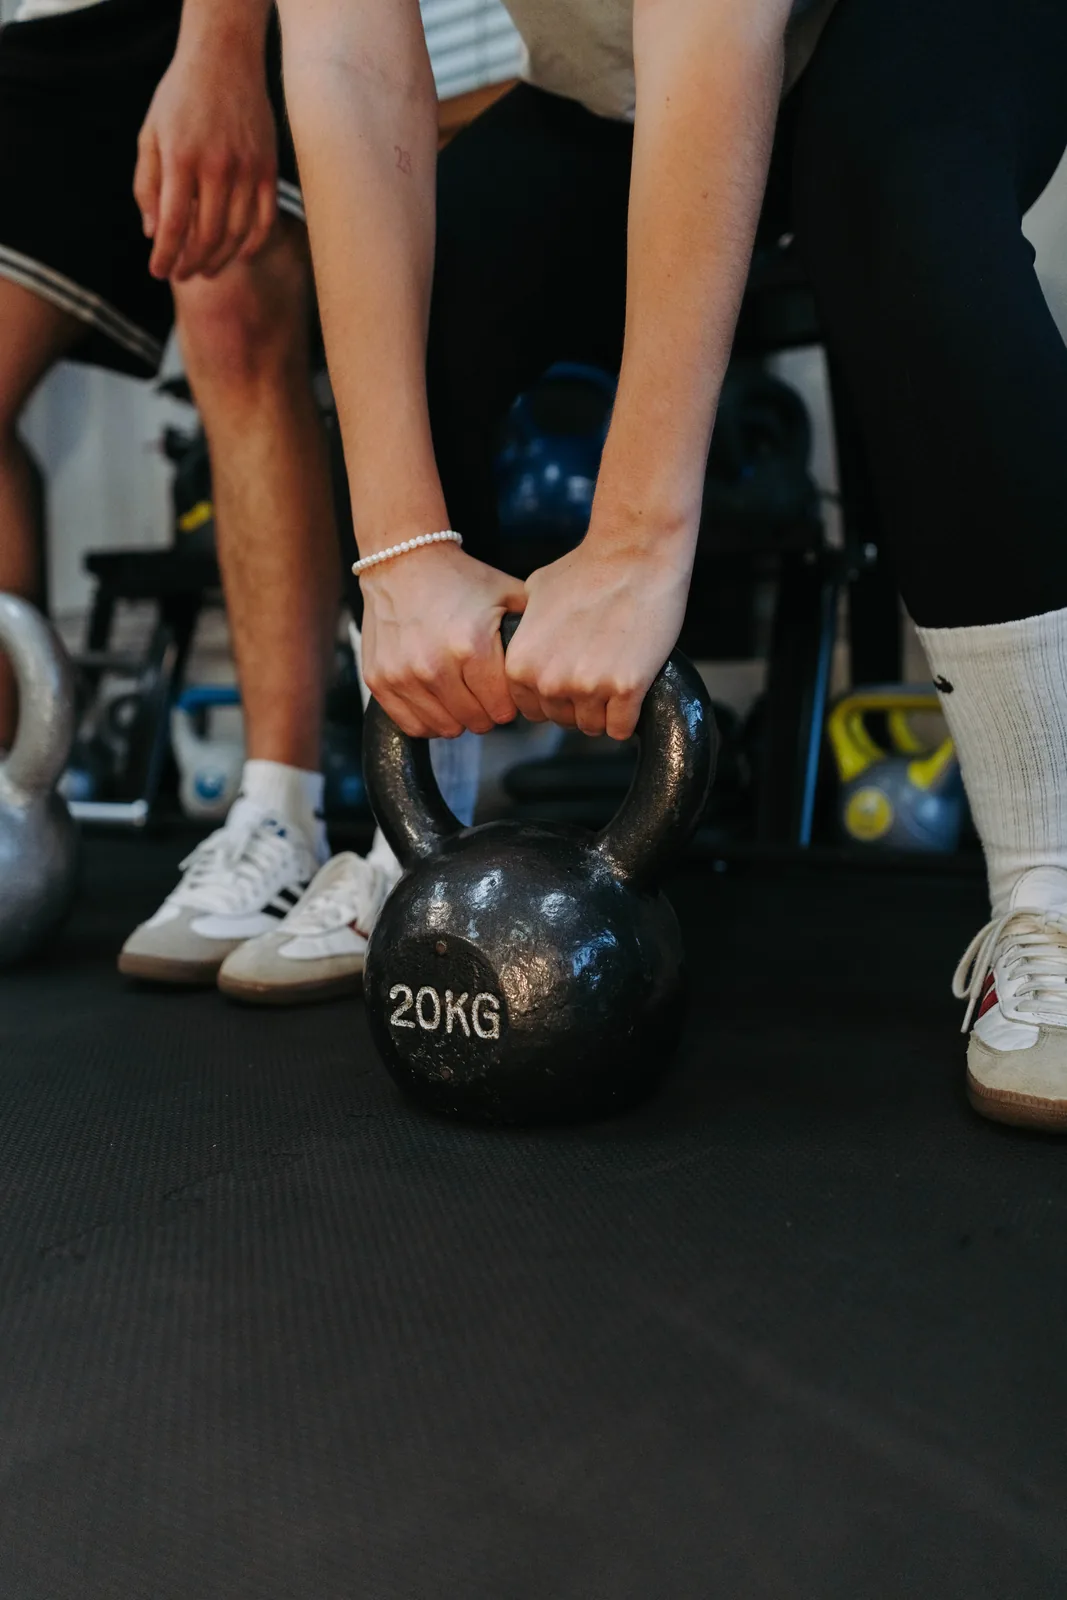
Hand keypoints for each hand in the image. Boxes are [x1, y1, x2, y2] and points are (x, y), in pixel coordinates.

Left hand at [134, 35, 276, 281]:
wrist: (224, 60)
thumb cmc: (180, 99)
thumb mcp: (150, 135)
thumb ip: (148, 185)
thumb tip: (153, 233)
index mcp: (181, 158)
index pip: (174, 222)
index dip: (166, 254)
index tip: (158, 272)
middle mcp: (216, 166)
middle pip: (207, 235)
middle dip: (192, 263)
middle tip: (182, 275)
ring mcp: (246, 169)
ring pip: (237, 233)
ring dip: (220, 259)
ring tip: (206, 269)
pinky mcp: (268, 169)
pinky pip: (264, 220)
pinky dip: (253, 244)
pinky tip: (239, 255)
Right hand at [361, 543, 527, 737]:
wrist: (404, 561)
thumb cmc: (461, 580)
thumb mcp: (509, 595)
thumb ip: (536, 632)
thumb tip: (553, 668)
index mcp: (472, 647)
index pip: (502, 709)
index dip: (509, 702)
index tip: (505, 689)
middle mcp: (435, 666)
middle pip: (476, 722)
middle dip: (486, 711)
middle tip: (484, 690)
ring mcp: (403, 675)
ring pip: (445, 729)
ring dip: (458, 717)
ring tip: (461, 692)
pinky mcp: (379, 680)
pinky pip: (412, 724)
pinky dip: (428, 719)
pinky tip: (437, 700)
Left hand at [505, 538, 691, 739]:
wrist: (635, 554)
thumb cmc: (586, 569)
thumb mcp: (533, 596)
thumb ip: (524, 635)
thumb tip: (524, 655)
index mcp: (521, 664)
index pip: (532, 710)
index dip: (554, 696)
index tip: (572, 677)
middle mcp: (548, 681)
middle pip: (563, 720)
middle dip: (580, 702)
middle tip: (599, 669)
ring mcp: (588, 687)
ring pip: (593, 727)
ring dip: (606, 709)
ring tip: (616, 673)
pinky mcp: (626, 689)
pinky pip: (621, 728)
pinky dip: (629, 714)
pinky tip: (633, 685)